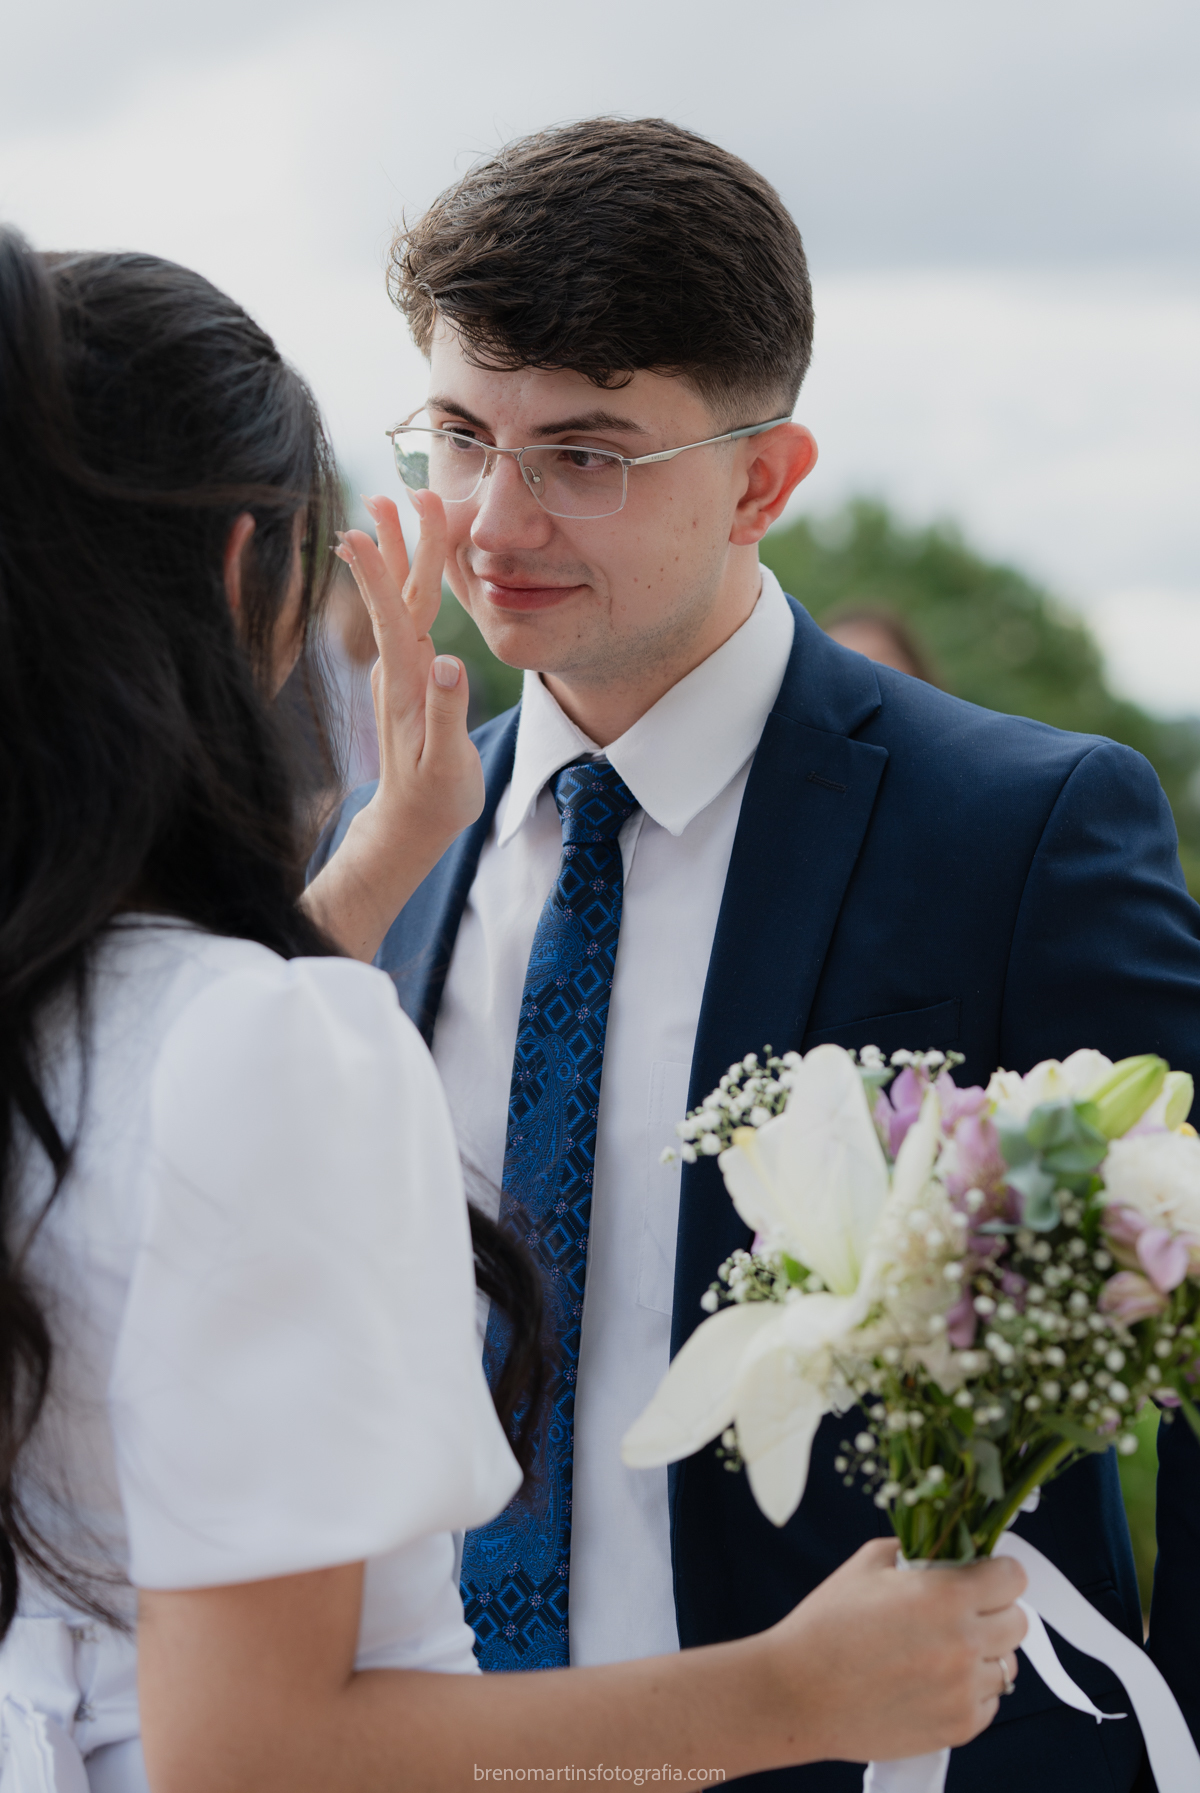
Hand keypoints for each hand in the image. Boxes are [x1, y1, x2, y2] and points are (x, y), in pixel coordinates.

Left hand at [302, 489, 484, 959]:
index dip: (379, 574)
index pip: (395, 617)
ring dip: (396, 554)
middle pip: (398, 595)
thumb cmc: (434, 798)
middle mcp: (396, 669)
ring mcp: (398, 670)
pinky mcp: (406, 674)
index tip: (364, 531)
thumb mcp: (445, 764)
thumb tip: (450, 662)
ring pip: (399, 601)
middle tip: (392, 494)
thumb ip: (447, 713)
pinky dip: (405, 581)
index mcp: (406, 683)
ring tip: (389, 507)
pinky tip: (407, 566)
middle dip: (396, 544)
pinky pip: (405, 616)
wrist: (409, 822)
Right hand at [763, 1541, 1026, 1765]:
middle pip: (1018, 1622)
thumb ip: (918, 1553)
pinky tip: (934, 1681)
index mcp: (945, 1596)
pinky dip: (971, 1690)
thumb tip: (948, 1552)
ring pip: (1008, 1665)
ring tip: (942, 1651)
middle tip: (962, 1612)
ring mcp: (963, 1691)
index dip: (1000, 1572)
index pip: (1014, 1577)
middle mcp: (963, 1644)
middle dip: (995, 1611)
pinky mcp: (958, 1728)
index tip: (986, 1575)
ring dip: (984, 1654)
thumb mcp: (869, 1565)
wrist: (798, 1693)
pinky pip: (990, 1702)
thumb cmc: (827, 1625)